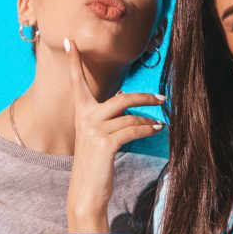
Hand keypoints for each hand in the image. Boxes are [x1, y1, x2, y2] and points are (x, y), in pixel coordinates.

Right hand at [64, 37, 164, 233]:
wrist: (87, 192)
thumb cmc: (96, 164)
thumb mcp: (98, 137)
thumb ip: (108, 118)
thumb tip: (128, 101)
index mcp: (81, 113)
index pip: (77, 82)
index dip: (75, 62)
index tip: (70, 40)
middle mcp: (85, 118)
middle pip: (120, 97)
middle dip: (144, 97)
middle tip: (162, 99)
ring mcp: (94, 130)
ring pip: (129, 115)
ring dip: (148, 119)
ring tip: (160, 124)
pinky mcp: (104, 143)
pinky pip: (132, 129)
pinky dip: (146, 129)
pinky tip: (155, 130)